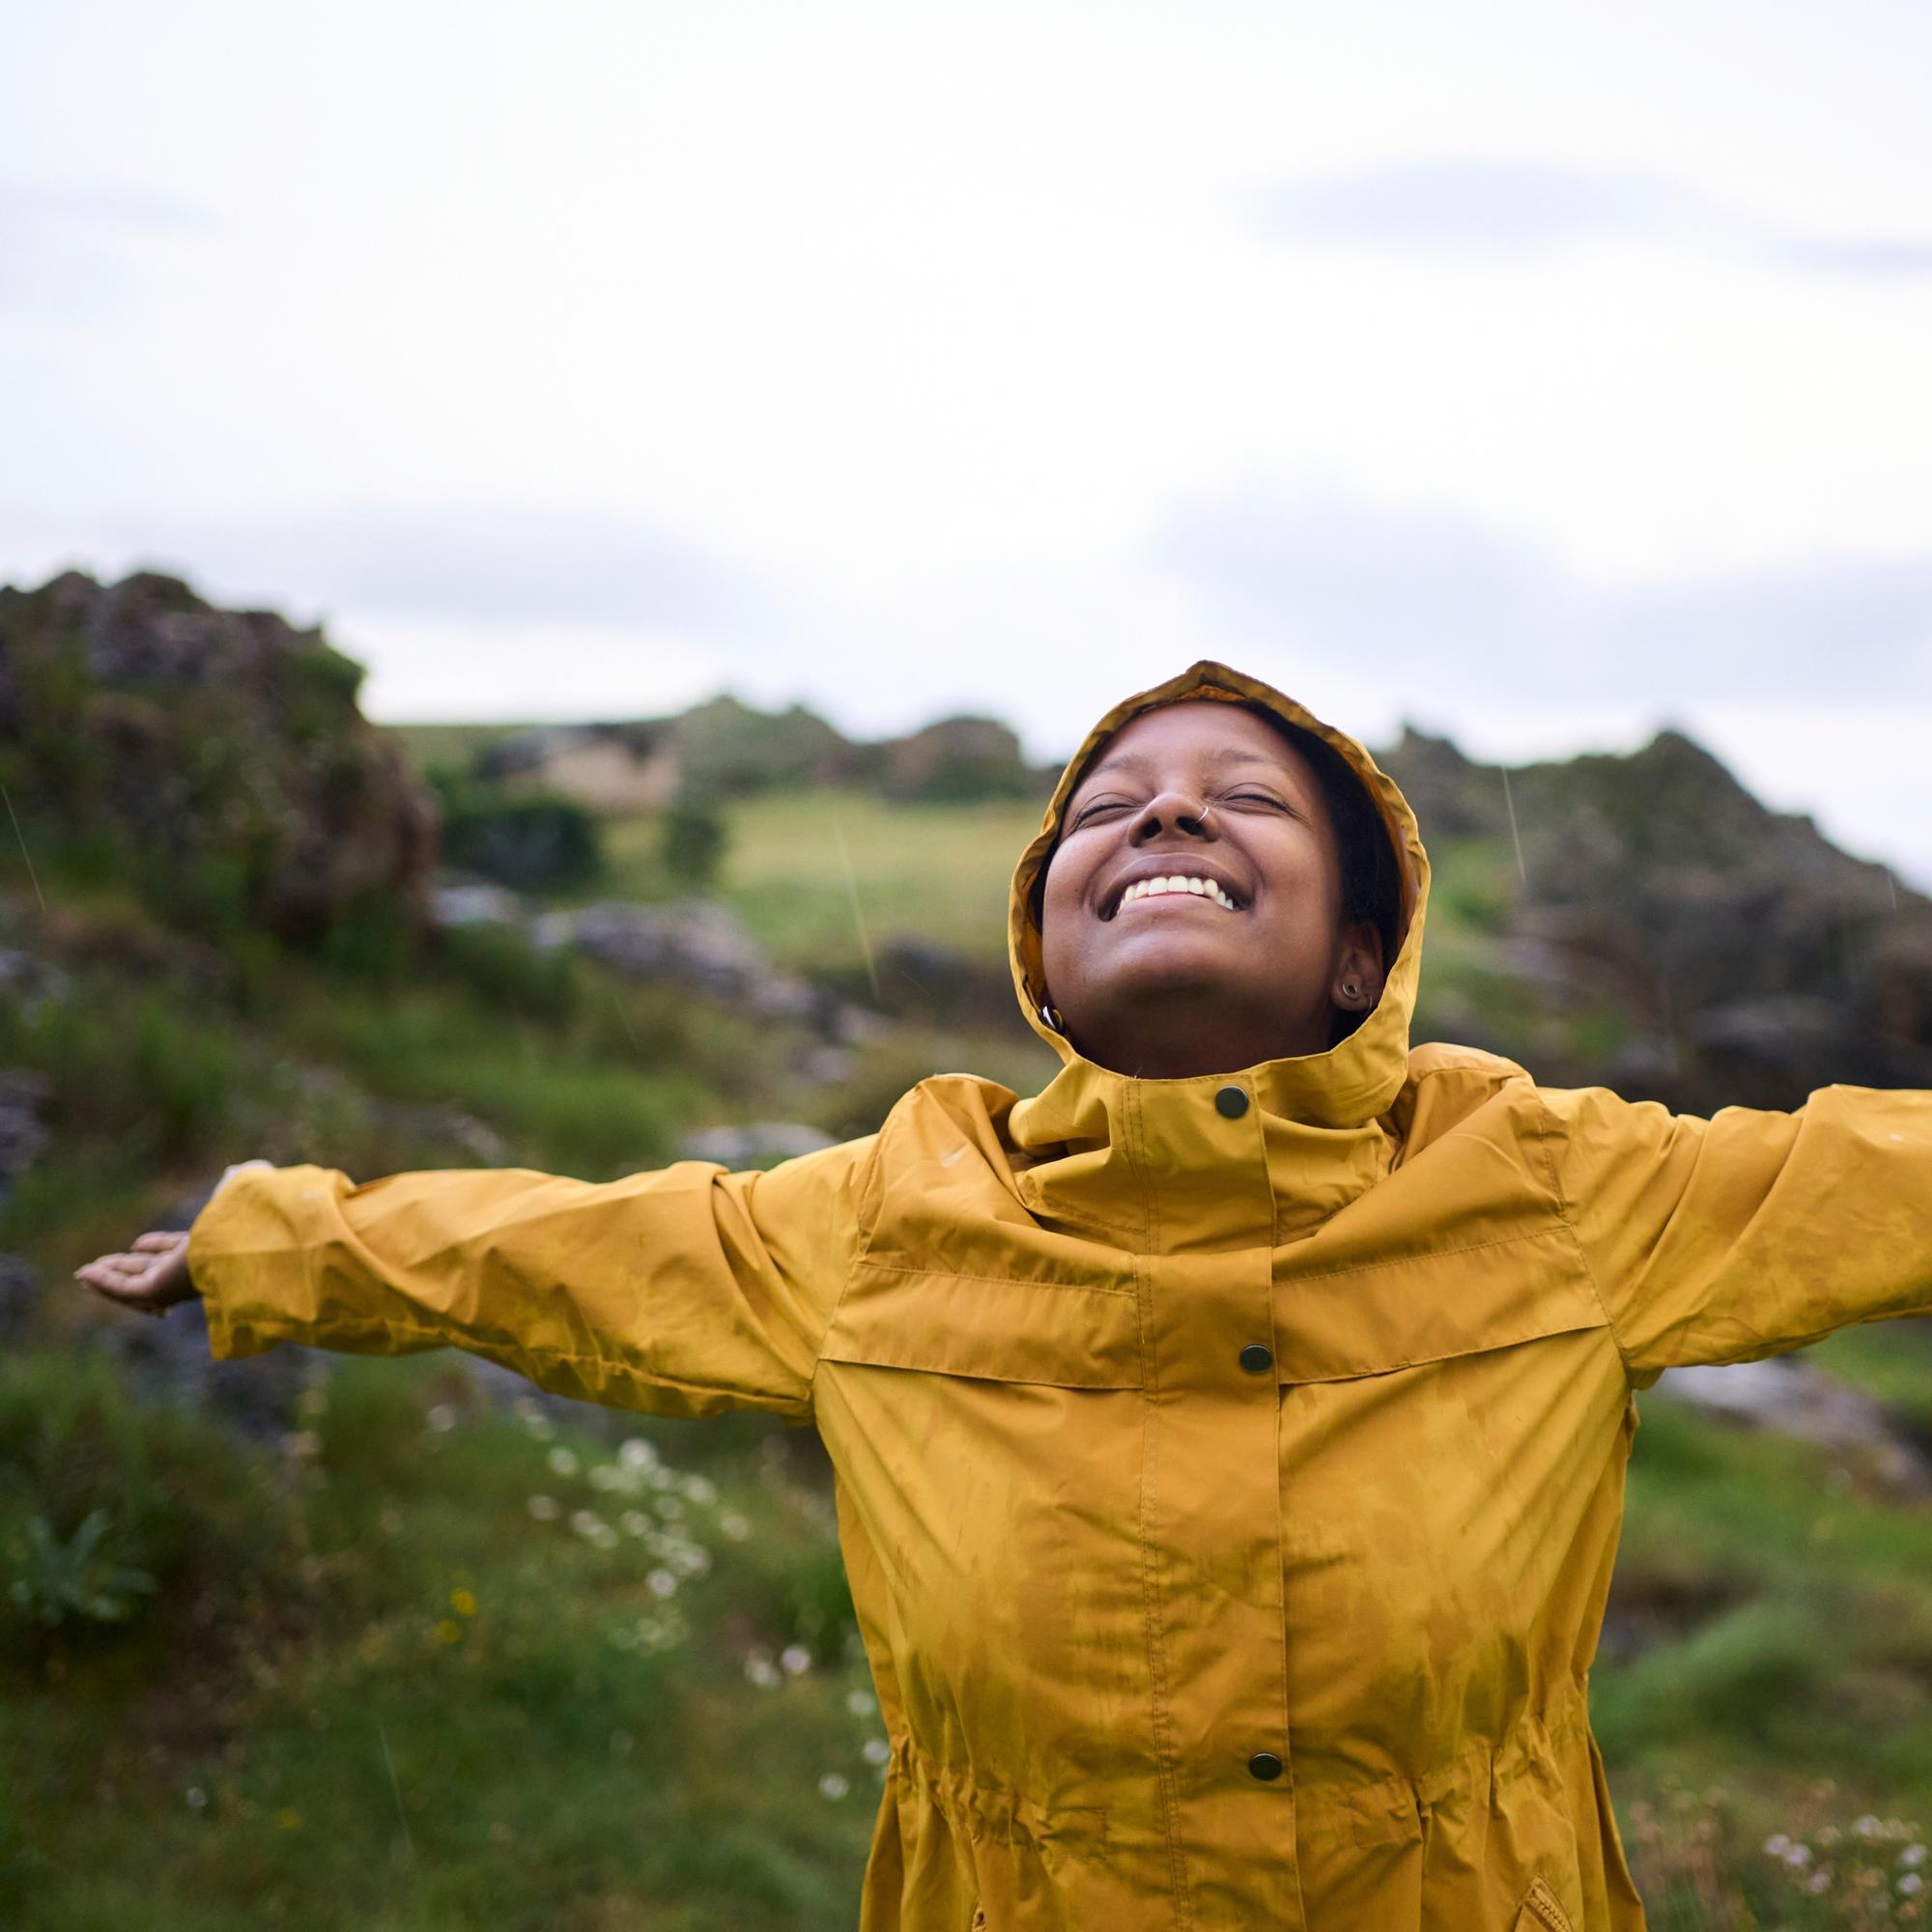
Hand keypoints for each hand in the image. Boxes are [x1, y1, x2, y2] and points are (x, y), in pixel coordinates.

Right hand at [72, 1160, 271, 1317]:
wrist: (253, 1244)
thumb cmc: (249, 1222)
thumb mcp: (236, 1199)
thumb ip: (233, 1187)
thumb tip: (234, 1170)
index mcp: (208, 1252)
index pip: (174, 1253)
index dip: (155, 1249)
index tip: (138, 1245)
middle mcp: (189, 1272)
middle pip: (149, 1272)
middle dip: (125, 1268)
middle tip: (100, 1266)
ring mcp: (173, 1284)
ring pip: (132, 1284)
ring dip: (107, 1278)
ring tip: (85, 1273)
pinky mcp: (158, 1291)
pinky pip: (124, 1288)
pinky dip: (104, 1281)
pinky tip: (86, 1273)